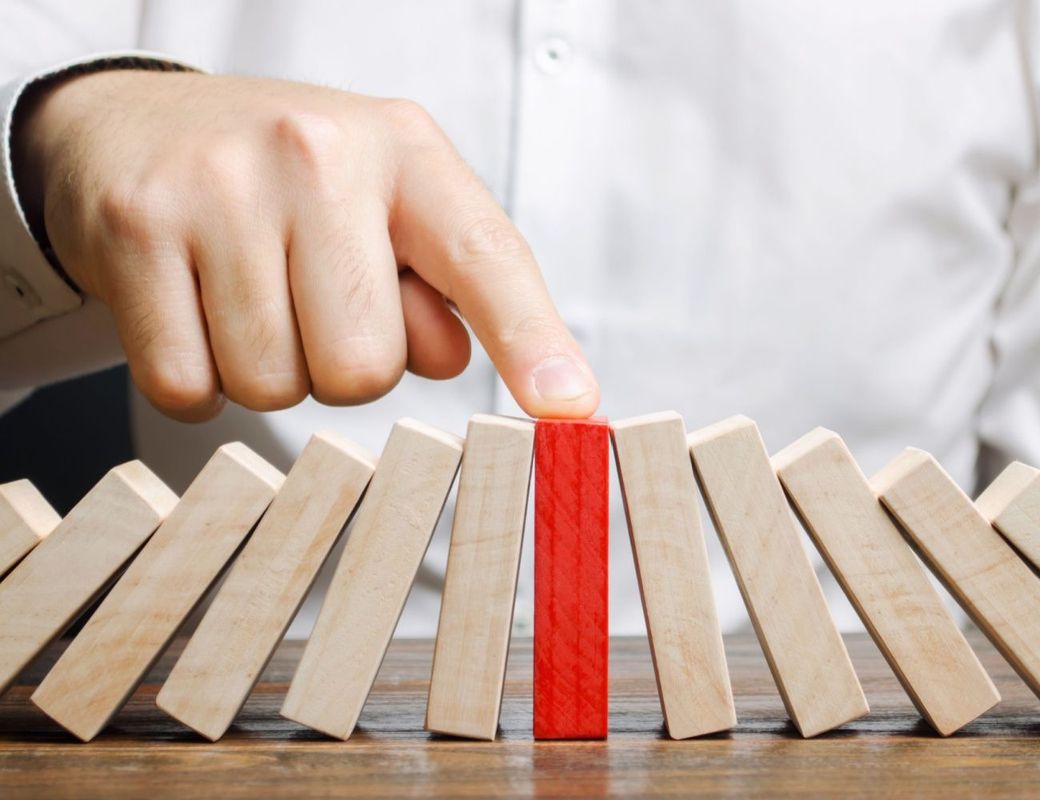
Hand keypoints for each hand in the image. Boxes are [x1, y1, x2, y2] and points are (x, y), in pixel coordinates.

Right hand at [13, 70, 599, 421]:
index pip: (485, 259)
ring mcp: (221, 188)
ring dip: (269, 373)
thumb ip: (443, 289)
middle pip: (366, 369)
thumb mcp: (388, 208)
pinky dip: (197, 380)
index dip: (531, 341)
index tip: (571, 407)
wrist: (138, 124)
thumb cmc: (289, 183)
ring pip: (276, 387)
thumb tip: (452, 360)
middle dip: (341, 367)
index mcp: (406, 150)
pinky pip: (190, 388)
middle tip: (310, 304)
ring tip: (250, 298)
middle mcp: (318, 153)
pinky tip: (193, 313)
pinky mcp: (138, 230)